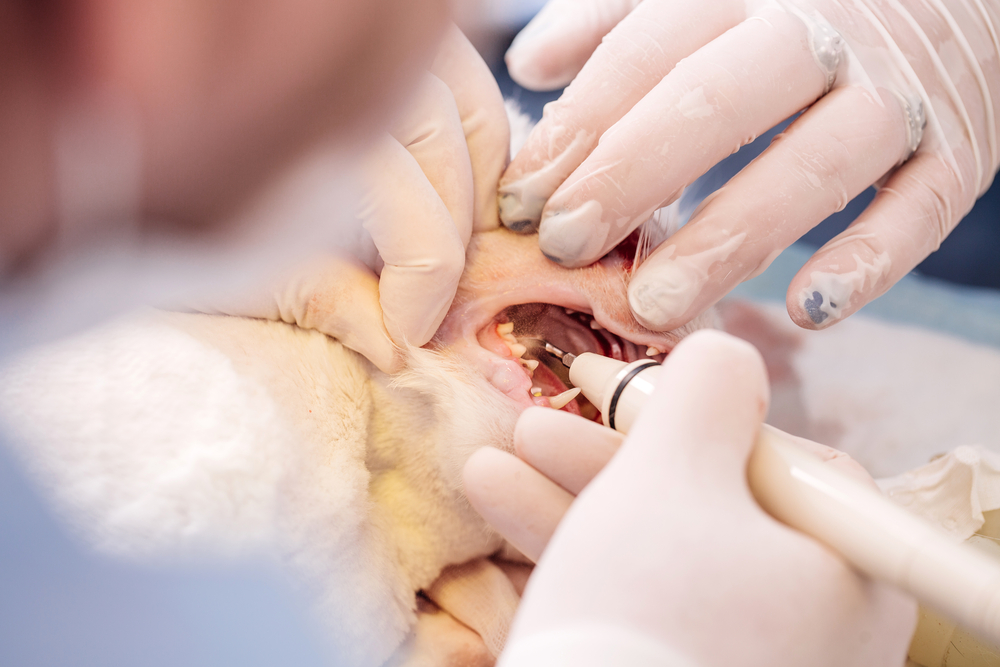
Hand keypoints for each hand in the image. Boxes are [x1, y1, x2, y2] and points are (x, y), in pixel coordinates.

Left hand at [197, 26, 509, 372]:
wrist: (139, 140)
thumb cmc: (180, 206)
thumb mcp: (244, 268)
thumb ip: (328, 302)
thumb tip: (395, 347)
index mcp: (310, 143)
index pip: (420, 235)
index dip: (425, 297)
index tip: (409, 334)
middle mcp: (353, 78)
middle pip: (452, 174)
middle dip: (454, 247)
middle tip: (429, 299)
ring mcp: (381, 53)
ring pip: (473, 123)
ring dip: (474, 194)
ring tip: (441, 242)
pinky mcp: (402, 48)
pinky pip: (471, 91)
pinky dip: (473, 145)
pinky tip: (441, 191)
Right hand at [464, 331, 915, 665]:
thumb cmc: (652, 607)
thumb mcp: (673, 473)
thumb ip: (707, 389)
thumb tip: (725, 350)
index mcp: (844, 566)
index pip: (769, 455)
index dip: (680, 409)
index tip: (600, 384)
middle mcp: (813, 619)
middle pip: (702, 504)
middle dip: (600, 459)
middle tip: (531, 423)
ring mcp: (750, 655)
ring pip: (657, 553)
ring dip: (569, 503)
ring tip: (488, 467)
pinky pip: (639, 601)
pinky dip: (580, 557)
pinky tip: (506, 513)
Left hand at [499, 0, 999, 330]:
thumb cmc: (801, 3)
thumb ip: (615, 22)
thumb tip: (529, 67)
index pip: (647, 51)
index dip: (579, 129)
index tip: (523, 202)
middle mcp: (826, 31)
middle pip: (719, 99)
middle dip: (632, 175)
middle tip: (565, 247)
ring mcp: (900, 92)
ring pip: (814, 164)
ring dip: (731, 237)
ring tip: (655, 304)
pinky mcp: (962, 150)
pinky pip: (921, 209)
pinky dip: (870, 261)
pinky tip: (808, 310)